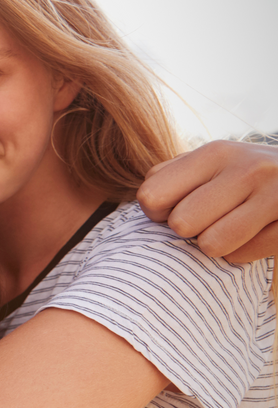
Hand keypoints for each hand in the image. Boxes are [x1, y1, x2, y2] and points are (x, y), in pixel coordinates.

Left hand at [138, 140, 277, 262]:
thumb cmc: (252, 178)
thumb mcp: (216, 165)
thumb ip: (175, 177)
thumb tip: (142, 200)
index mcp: (214, 152)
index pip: (151, 195)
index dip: (157, 213)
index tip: (177, 209)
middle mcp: (245, 167)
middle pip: (180, 223)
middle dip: (190, 231)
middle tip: (214, 220)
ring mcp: (274, 193)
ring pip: (210, 244)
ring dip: (218, 245)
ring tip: (235, 227)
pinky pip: (244, 255)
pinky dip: (246, 253)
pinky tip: (260, 233)